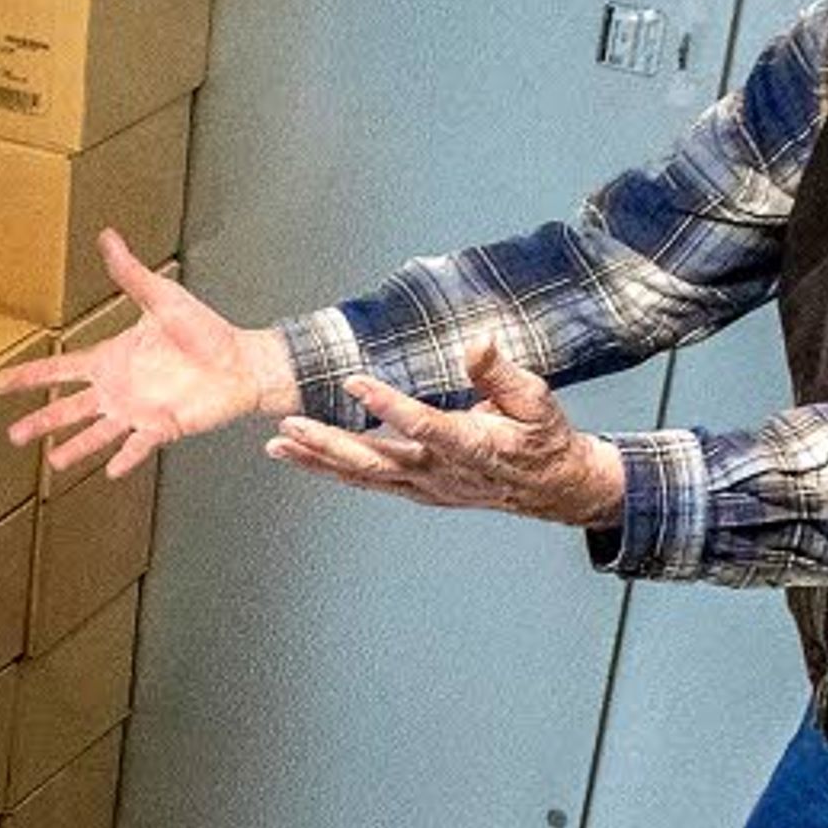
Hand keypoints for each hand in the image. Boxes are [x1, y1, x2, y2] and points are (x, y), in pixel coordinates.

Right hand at [0, 229, 288, 478]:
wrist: (239, 360)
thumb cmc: (204, 330)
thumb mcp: (161, 297)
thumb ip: (130, 273)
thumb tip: (107, 236)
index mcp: (111, 360)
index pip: (61, 369)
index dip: (30, 376)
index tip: (0, 384)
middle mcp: (118, 390)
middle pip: (69, 409)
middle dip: (41, 422)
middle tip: (14, 436)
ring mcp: (138, 412)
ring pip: (97, 434)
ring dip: (76, 448)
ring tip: (54, 463)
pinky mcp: (162, 428)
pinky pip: (138, 447)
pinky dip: (125, 459)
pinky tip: (110, 472)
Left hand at [264, 339, 627, 527]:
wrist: (550, 485)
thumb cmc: (542, 436)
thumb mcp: (535, 398)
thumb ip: (500, 371)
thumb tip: (477, 339)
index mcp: (471, 445)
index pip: (423, 426)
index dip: (388, 405)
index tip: (355, 381)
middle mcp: (439, 471)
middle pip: (375, 460)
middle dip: (329, 442)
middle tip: (291, 423)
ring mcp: (423, 485)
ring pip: (362, 475)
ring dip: (317, 459)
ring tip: (278, 443)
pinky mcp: (413, 489)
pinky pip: (364, 480)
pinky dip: (328, 469)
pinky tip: (299, 455)